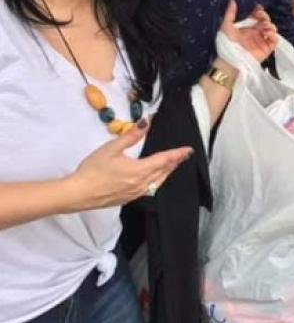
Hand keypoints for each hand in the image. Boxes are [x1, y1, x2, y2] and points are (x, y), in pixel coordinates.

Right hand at [67, 121, 192, 210]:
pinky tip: (153, 180)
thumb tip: (146, 124)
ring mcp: (134, 193)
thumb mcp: (111, 148)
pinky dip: (156, 181)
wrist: (78, 194)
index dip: (177, 154)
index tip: (188, 150)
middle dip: (174, 163)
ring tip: (172, 166)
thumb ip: (131, 136)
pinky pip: (148, 190)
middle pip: (164, 172)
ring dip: (166, 173)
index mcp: (139, 170)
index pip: (164, 160)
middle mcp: (141, 184)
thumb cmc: (93, 170)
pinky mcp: (127, 199)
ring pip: (157, 182)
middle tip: (183, 156)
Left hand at [221, 0, 277, 62]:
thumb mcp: (226, 26)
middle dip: (265, 17)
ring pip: (272, 29)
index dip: (259, 12)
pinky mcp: (266, 49)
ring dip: (270, 25)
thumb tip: (232, 1)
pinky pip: (275, 40)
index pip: (257, 17)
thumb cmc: (226, 44)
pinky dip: (274, 35)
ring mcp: (261, 41)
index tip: (258, 8)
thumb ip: (230, 13)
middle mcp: (255, 33)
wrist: (230, 59)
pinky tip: (267, 33)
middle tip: (262, 17)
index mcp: (247, 28)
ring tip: (264, 26)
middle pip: (265, 21)